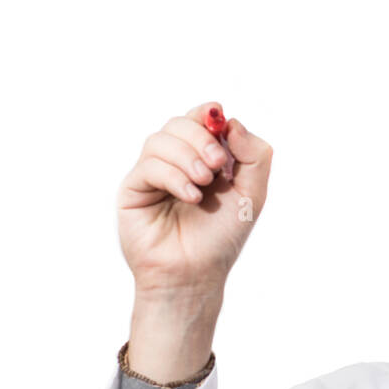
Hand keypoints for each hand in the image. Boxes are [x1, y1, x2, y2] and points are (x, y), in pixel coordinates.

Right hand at [117, 102, 272, 296]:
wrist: (195, 274)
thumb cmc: (221, 238)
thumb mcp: (252, 195)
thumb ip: (254, 156)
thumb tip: (232, 122)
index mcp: (205, 158)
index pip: (201, 119)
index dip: (210, 115)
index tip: (221, 126)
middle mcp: (177, 161)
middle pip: (180, 123)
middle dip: (201, 138)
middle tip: (218, 165)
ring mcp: (153, 173)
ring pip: (161, 139)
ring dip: (188, 157)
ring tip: (204, 185)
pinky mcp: (134, 188)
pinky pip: (148, 165)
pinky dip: (174, 176)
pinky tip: (191, 197)